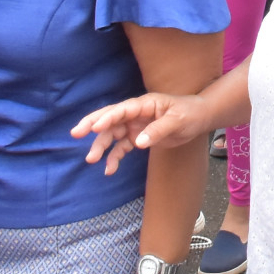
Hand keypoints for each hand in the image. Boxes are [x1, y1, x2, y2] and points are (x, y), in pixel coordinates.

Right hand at [71, 92, 203, 172]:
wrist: (197, 119)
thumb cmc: (188, 114)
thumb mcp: (177, 121)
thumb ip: (158, 130)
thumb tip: (139, 142)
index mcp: (144, 104)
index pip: (122, 110)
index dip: (107, 117)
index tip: (94, 127)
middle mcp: (136, 113)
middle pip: (110, 118)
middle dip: (92, 125)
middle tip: (76, 133)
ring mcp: (135, 126)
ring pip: (112, 135)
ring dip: (101, 146)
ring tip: (92, 159)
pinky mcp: (137, 137)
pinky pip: (122, 148)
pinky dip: (114, 157)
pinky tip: (109, 169)